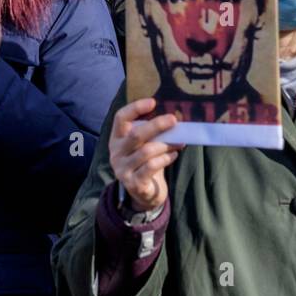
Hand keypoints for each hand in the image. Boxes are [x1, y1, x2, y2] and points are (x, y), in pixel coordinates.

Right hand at [109, 97, 181, 212]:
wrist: (144, 193)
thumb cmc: (146, 162)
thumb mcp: (144, 145)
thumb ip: (151, 132)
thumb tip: (172, 115)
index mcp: (116, 138)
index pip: (120, 118)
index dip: (135, 108)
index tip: (153, 102)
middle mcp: (116, 153)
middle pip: (135, 134)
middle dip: (156, 125)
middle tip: (173, 120)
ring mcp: (123, 169)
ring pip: (147, 151)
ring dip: (166, 144)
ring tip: (179, 142)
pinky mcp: (134, 183)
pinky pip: (152, 167)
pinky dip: (165, 158)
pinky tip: (173, 155)